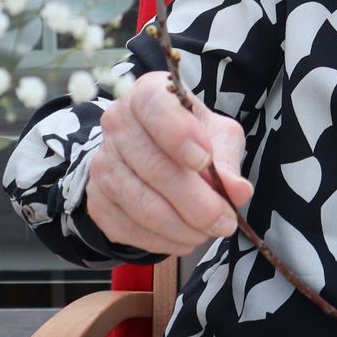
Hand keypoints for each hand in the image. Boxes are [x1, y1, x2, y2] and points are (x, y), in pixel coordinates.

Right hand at [85, 70, 252, 255]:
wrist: (150, 155)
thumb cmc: (192, 139)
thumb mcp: (218, 136)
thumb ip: (228, 160)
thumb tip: (238, 191)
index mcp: (147, 95)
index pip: (154, 106)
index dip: (179, 135)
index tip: (205, 160)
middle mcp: (117, 125)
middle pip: (153, 167)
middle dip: (197, 202)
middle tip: (225, 221)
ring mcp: (103, 165)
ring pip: (142, 205)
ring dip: (183, 228)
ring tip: (209, 231)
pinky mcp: (97, 201)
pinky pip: (130, 229)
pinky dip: (164, 241)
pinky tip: (184, 237)